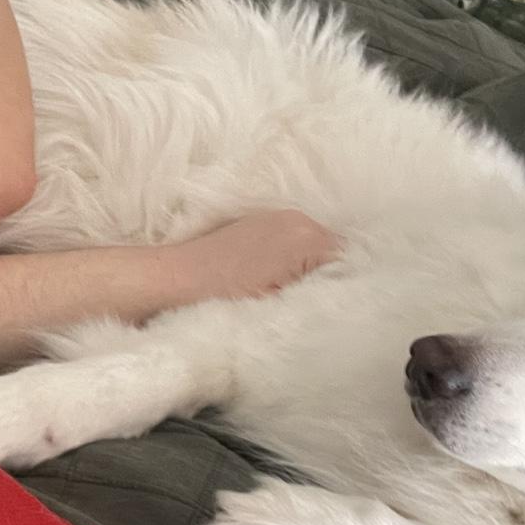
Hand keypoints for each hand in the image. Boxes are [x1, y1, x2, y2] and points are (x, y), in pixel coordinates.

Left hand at [172, 209, 341, 302]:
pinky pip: (291, 241)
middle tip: (316, 303)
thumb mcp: (278, 304)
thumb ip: (317, 296)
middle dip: (328, 276)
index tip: (337, 306)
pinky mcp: (259, 223)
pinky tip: (276, 280)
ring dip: (309, 268)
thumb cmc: (221, 296)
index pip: (351, 261)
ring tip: (293, 293)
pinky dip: (291, 259)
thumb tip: (342, 299)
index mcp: (307, 237)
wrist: (173, 280)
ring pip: (313, 246)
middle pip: (333, 251)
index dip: (348, 287)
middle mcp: (296, 219)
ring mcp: (276, 218)